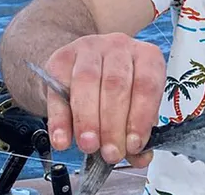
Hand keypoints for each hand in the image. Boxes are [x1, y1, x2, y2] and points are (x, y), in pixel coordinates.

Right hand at [43, 33, 165, 166]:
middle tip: (110, 153)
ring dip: (88, 120)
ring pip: (87, 83)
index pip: (146, 85)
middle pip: (116, 85)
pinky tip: (63, 140)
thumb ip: (137, 130)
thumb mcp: (133, 103)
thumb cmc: (114, 87)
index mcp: (146, 56)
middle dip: (113, 125)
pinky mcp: (60, 59)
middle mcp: (119, 47)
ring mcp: (89, 49)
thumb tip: (141, 157)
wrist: (79, 66)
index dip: (140, 117)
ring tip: (89, 146)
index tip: (133, 145)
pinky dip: (61, 120)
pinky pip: (58, 90)